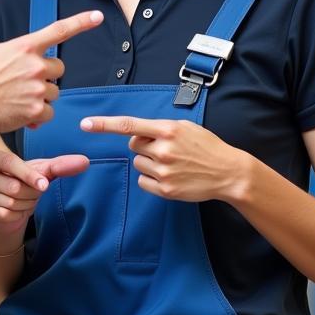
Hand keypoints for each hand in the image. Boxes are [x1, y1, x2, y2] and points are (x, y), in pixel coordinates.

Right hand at [0, 10, 102, 131]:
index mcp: (24, 46)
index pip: (58, 30)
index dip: (81, 22)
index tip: (98, 17)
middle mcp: (35, 65)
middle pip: (59, 69)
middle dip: (47, 76)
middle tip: (28, 83)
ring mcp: (37, 88)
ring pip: (54, 93)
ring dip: (41, 97)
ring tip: (18, 100)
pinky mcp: (36, 110)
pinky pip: (49, 113)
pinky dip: (38, 117)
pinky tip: (22, 115)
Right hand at [0, 147, 89, 253]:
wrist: (5, 211)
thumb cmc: (22, 184)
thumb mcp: (40, 172)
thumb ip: (60, 166)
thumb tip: (85, 161)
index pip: (11, 163)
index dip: (30, 176)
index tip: (45, 186)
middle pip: (13, 187)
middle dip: (29, 194)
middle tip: (30, 194)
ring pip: (9, 202)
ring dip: (23, 206)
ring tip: (21, 202)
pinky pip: (3, 215)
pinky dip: (14, 216)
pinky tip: (12, 212)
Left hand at [79, 116, 250, 202]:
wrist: (229, 173)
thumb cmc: (206, 147)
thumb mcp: (185, 127)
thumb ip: (160, 128)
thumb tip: (135, 134)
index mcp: (167, 130)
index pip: (129, 125)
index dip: (104, 124)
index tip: (85, 124)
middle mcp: (163, 149)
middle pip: (133, 145)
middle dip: (144, 146)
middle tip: (166, 149)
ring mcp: (163, 171)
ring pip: (138, 164)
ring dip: (149, 163)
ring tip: (173, 164)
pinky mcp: (165, 189)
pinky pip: (143, 181)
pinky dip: (151, 179)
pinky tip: (171, 177)